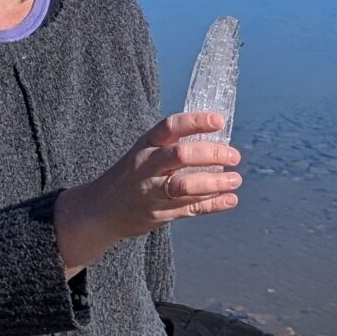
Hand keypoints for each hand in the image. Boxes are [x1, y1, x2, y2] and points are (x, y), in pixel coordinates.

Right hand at [55, 112, 240, 275]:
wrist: (100, 211)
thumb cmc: (130, 176)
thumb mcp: (144, 153)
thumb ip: (173, 147)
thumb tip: (216, 140)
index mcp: (145, 145)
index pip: (170, 127)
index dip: (196, 122)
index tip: (219, 121)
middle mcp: (147, 167)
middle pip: (181, 156)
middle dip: (211, 154)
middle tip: (234, 155)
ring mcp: (152, 192)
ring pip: (186, 186)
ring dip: (215, 183)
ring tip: (235, 179)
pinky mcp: (159, 214)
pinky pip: (190, 209)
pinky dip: (213, 205)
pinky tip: (230, 200)